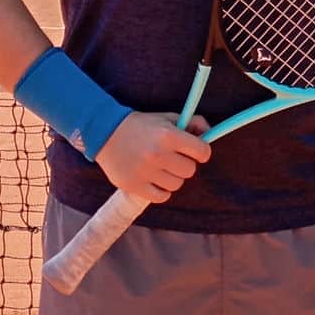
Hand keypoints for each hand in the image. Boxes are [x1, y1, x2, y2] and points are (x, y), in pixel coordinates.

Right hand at [95, 110, 210, 202]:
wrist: (104, 133)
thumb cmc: (140, 125)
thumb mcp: (166, 118)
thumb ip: (192, 122)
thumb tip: (210, 132)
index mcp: (168, 135)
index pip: (203, 152)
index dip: (201, 152)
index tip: (195, 151)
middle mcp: (158, 154)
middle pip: (190, 170)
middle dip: (185, 164)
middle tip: (172, 158)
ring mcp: (145, 172)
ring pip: (177, 185)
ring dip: (172, 178)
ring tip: (161, 168)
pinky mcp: (134, 186)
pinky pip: (162, 197)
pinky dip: (161, 191)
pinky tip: (154, 180)